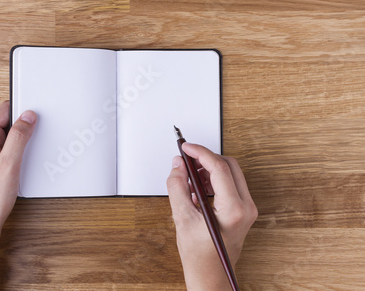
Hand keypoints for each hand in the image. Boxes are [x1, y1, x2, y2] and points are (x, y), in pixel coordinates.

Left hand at [0, 101, 36, 290]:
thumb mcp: (9, 163)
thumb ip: (19, 137)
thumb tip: (28, 116)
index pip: (3, 110)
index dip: (21, 108)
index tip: (36, 113)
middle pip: (7, 122)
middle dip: (24, 124)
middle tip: (38, 132)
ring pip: (9, 136)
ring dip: (22, 139)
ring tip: (32, 149)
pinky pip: (8, 149)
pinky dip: (19, 151)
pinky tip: (26, 160)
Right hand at [167, 143, 256, 290]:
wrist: (211, 276)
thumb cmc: (200, 256)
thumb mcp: (182, 218)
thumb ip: (177, 187)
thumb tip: (178, 166)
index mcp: (234, 209)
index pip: (219, 168)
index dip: (201, 153)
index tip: (187, 148)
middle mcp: (246, 207)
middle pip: (229, 166)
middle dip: (206, 159)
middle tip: (187, 160)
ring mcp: (247, 209)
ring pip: (231, 173)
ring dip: (209, 170)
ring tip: (189, 178)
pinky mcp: (243, 210)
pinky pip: (230, 184)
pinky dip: (213, 180)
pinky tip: (197, 189)